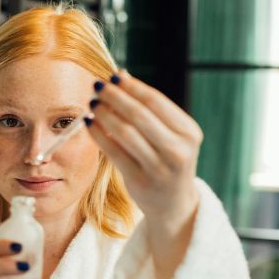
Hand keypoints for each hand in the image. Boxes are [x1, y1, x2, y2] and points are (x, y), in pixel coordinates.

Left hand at [86, 69, 202, 278]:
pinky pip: (114, 153)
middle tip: (96, 86)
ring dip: (104, 115)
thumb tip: (121, 74)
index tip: (113, 76)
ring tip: (91, 104)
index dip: (131, 86)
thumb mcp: (169, 134)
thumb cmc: (167, 160)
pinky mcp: (140, 181)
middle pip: (139, 115)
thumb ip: (148, 108)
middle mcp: (179, 150)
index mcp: (189, 132)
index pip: (156, 101)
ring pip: (125, 133)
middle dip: (114, 97)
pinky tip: (89, 123)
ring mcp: (160, 168)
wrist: (173, 204)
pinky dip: (98, 135)